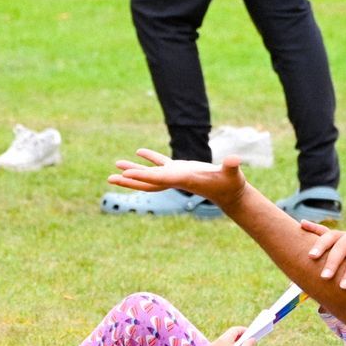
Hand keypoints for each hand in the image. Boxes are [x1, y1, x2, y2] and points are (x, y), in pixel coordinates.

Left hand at [107, 148, 248, 210]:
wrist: (231, 194)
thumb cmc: (231, 184)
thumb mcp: (232, 174)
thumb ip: (231, 166)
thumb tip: (234, 160)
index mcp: (183, 179)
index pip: (159, 179)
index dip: (143, 176)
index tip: (126, 175)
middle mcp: (175, 179)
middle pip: (147, 182)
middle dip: (129, 180)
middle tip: (110, 178)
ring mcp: (176, 175)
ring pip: (150, 173)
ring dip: (134, 169)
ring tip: (116, 164)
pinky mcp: (181, 169)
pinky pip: (161, 163)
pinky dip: (150, 158)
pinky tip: (138, 151)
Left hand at [204, 325, 254, 345]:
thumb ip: (248, 345)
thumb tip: (252, 339)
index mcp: (223, 341)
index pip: (234, 330)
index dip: (243, 330)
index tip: (250, 333)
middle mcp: (214, 344)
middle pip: (226, 337)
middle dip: (236, 338)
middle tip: (246, 341)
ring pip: (220, 345)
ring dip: (229, 345)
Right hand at [303, 220, 345, 289]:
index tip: (344, 287)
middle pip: (342, 247)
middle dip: (333, 262)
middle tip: (325, 278)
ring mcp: (342, 235)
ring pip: (329, 237)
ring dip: (319, 245)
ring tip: (311, 257)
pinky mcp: (333, 235)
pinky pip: (321, 229)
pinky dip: (312, 227)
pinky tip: (302, 225)